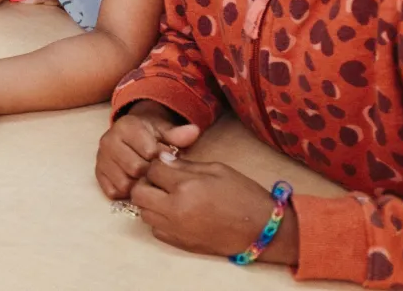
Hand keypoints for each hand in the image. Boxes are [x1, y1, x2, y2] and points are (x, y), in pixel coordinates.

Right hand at [96, 101, 201, 197]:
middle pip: (135, 169)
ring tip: (145, 177)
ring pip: (124, 183)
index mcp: (126, 126)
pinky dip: (125, 192)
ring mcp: (101, 158)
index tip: (162, 156)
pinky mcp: (98, 173)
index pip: (149, 152)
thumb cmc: (152, 135)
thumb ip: (178, 134)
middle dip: (149, 173)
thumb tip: (194, 131)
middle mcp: (108, 140)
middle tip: (155, 170)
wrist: (132, 134)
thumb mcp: (166, 131)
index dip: (160, 158)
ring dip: (137, 184)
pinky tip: (133, 182)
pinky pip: (112, 192)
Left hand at [132, 158, 297, 262]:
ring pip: (144, 213)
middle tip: (161, 180)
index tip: (166, 165)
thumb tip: (162, 159)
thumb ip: (185, 165)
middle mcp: (176, 209)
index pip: (152, 170)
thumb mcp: (217, 170)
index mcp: (186, 187)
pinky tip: (174, 213)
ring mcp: (176, 229)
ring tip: (167, 196)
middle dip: (146, 183)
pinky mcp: (180, 243)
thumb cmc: (244, 195)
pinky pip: (155, 229)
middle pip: (139, 193)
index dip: (157, 164)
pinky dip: (159, 220)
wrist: (263, 230)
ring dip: (150, 202)